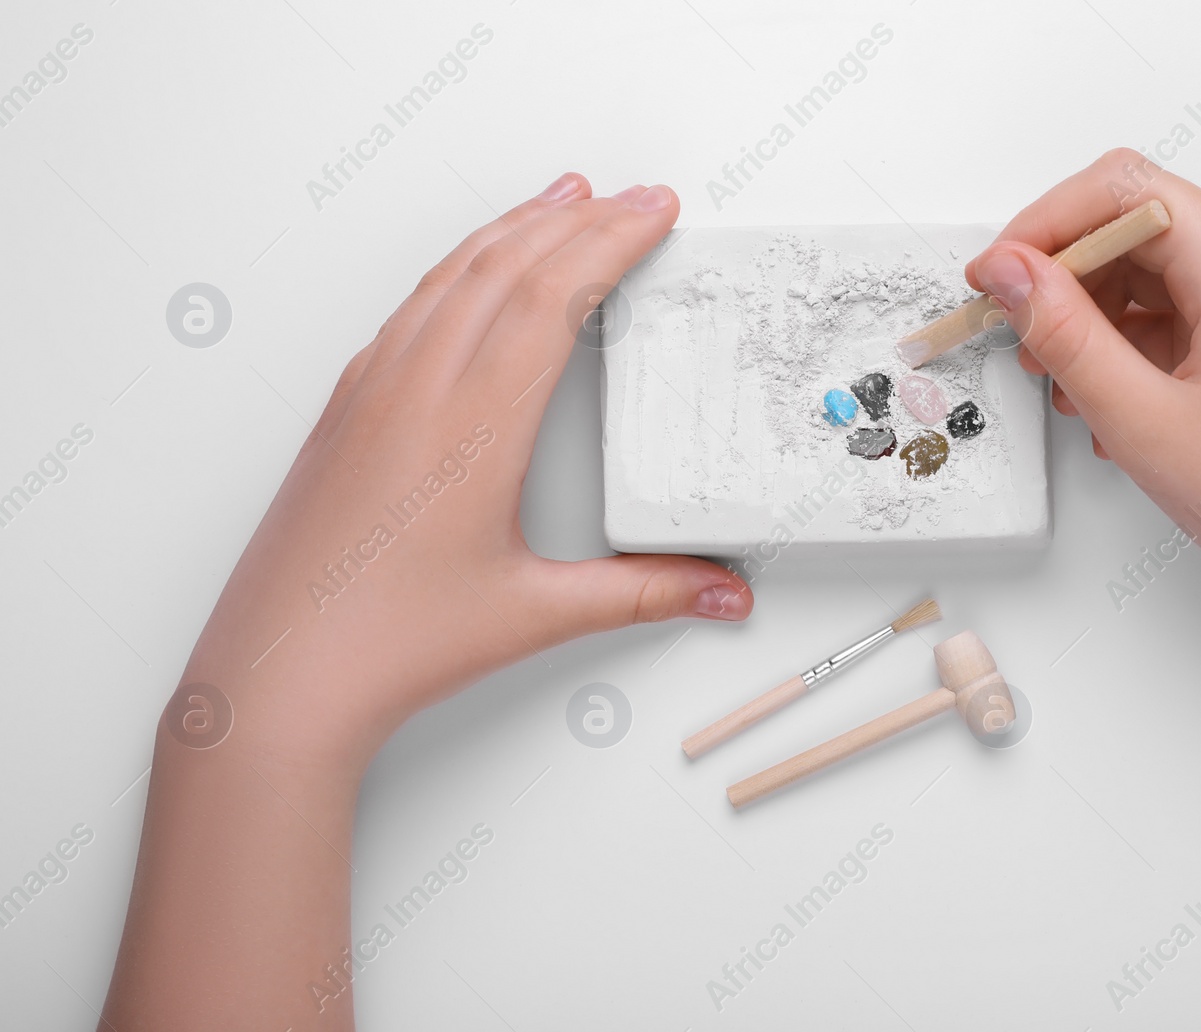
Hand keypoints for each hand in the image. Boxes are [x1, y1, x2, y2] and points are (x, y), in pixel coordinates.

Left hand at [178, 174, 751, 766]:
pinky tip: (470, 273)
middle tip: (629, 195)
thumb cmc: (386, 643)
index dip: (611, 241)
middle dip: (576, 218)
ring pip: (451, 274)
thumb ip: (643, 593)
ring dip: (512, 228)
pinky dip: (458, 267)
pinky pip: (410, 308)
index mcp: (472, 427)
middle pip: (505, 266)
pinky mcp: (346, 409)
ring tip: (558, 198)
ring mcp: (373, 392)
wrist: (281, 673)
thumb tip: (718, 587)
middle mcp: (417, 391)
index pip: (553, 297)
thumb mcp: (536, 614)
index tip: (653, 209)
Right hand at [966, 150, 1200, 602]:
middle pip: (1137, 225)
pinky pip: (1176, 313)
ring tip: (1061, 381)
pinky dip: (1126, 344)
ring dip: (1091, 315)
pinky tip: (1104, 402)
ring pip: (1152, 271)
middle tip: (1017, 334)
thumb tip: (1008, 270)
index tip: (996, 277)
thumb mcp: (1142, 422)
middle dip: (1064, 273)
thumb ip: (1065, 335)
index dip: (1047, 223)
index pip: (1127, 190)